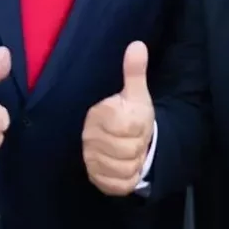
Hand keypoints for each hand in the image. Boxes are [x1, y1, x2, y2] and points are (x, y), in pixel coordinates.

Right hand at [82, 41, 154, 195]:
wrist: (123, 142)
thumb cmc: (131, 115)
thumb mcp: (136, 94)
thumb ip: (135, 72)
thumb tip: (137, 44)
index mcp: (99, 114)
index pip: (127, 125)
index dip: (139, 127)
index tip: (137, 124)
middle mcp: (89, 136)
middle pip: (127, 149)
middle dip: (139, 146)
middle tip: (136, 139)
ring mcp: (90, 158)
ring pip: (124, 168)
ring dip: (135, 163)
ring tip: (132, 153)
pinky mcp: (95, 178)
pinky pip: (119, 184)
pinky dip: (129, 179)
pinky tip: (128, 168)